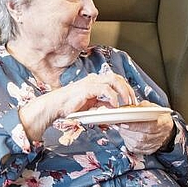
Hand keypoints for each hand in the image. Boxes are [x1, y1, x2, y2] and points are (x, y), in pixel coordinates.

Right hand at [19, 72, 136, 141]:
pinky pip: (104, 89)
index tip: (132, 100)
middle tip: (132, 102)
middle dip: (128, 89)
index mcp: (96, 82)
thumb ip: (102, 105)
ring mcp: (90, 83)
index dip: (126, 88)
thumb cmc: (70, 107)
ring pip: (113, 80)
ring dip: (123, 91)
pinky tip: (114, 105)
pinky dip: (112, 96)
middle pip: (117, 77)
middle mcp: (94, 80)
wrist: (54, 107)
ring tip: (126, 102)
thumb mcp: (91, 106)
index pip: (116, 80)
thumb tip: (115, 109)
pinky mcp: (86, 88)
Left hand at [117, 101, 174, 154]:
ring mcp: (154, 145)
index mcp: (163, 123)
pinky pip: (134, 148)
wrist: (165, 129)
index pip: (148, 127)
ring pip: (136, 144)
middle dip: (126, 130)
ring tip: (122, 128)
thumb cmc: (158, 117)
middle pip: (140, 137)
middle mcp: (160, 136)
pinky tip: (127, 135)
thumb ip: (141, 107)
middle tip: (119, 124)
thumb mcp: (152, 107)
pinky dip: (128, 141)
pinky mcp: (147, 150)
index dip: (135, 126)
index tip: (123, 122)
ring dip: (126, 136)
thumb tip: (127, 109)